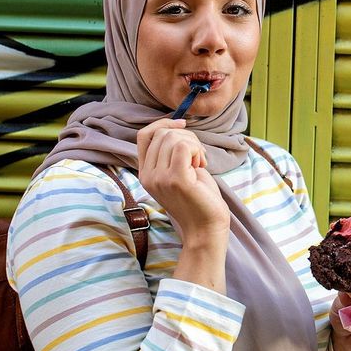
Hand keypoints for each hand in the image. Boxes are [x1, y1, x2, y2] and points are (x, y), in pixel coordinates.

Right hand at [137, 118, 230, 244]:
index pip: (144, 135)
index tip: (182, 124)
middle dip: (187, 136)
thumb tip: (176, 125)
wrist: (207, 226)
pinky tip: (201, 164)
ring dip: (194, 144)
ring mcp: (160, 178)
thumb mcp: (179, 170)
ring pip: (174, 137)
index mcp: (145, 173)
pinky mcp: (176, 180)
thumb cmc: (199, 197)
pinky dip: (197, 149)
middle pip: (162, 134)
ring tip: (200, 162)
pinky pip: (184, 146)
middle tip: (198, 156)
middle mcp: (148, 176)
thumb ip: (172, 152)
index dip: (163, 123)